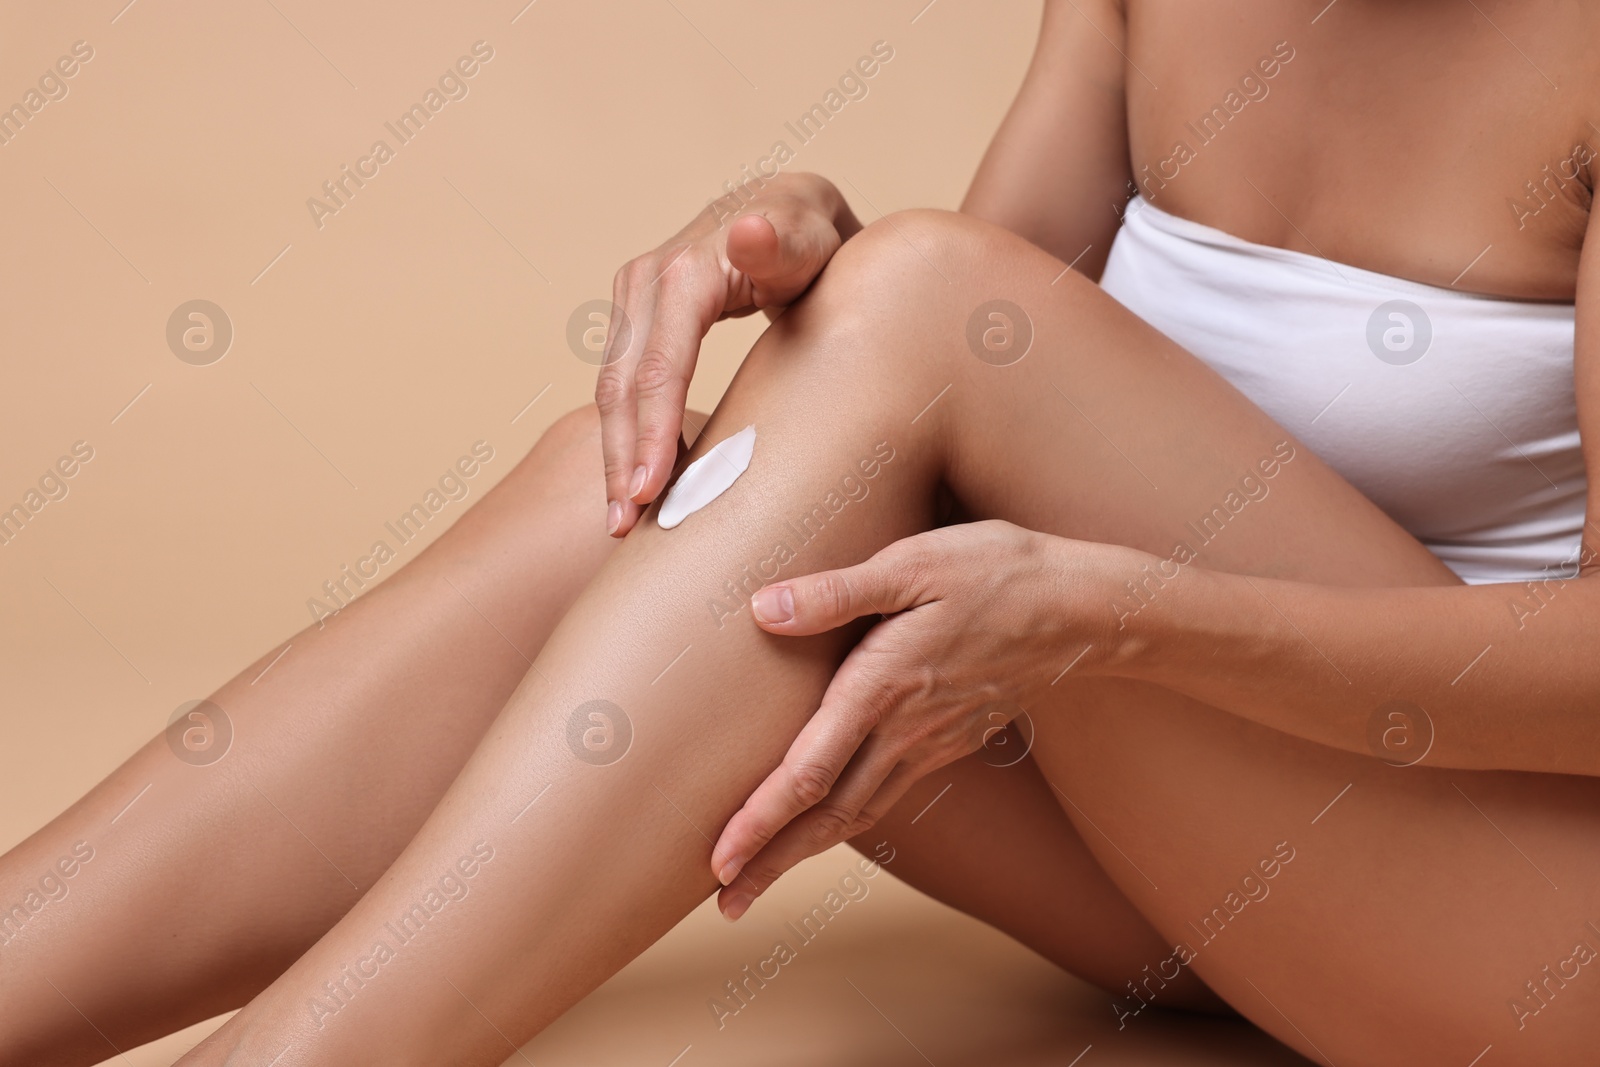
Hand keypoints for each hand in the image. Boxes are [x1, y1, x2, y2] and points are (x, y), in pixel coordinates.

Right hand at [596, 173, 859, 536]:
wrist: (792, 209)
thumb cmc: (811, 236)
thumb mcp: (807, 240)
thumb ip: (779, 245)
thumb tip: (748, 231)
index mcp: (683, 272)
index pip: (659, 365)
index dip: (651, 431)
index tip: (649, 492)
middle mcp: (645, 281)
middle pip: (621, 383)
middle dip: (620, 457)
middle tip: (624, 527)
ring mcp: (633, 299)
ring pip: (611, 388)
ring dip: (614, 454)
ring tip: (621, 521)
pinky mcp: (634, 317)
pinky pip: (621, 382)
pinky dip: (627, 433)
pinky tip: (641, 482)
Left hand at [710, 520, 1135, 919]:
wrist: (1084, 609)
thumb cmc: (995, 572)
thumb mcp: (914, 563)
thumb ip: (837, 592)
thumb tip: (763, 609)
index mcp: (883, 685)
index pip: (811, 770)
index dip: (762, 819)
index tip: (720, 860)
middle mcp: (904, 730)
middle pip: (828, 815)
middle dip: (773, 862)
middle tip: (726, 905)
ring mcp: (929, 743)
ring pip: (857, 814)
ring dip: (804, 852)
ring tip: (759, 882)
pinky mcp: (947, 742)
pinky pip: (886, 796)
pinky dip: (846, 825)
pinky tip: (826, 829)